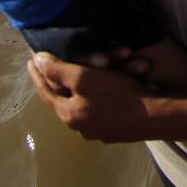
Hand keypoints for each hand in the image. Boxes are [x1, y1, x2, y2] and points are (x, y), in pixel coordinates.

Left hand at [27, 51, 155, 142]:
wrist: (155, 117)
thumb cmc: (117, 95)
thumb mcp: (84, 77)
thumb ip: (58, 70)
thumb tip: (38, 61)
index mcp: (68, 114)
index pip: (46, 91)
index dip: (38, 75)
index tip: (31, 61)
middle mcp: (81, 125)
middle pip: (73, 93)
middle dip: (83, 69)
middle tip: (80, 57)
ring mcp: (101, 128)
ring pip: (97, 95)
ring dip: (110, 74)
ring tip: (124, 57)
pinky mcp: (120, 128)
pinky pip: (114, 102)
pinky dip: (119, 87)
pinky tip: (129, 78)